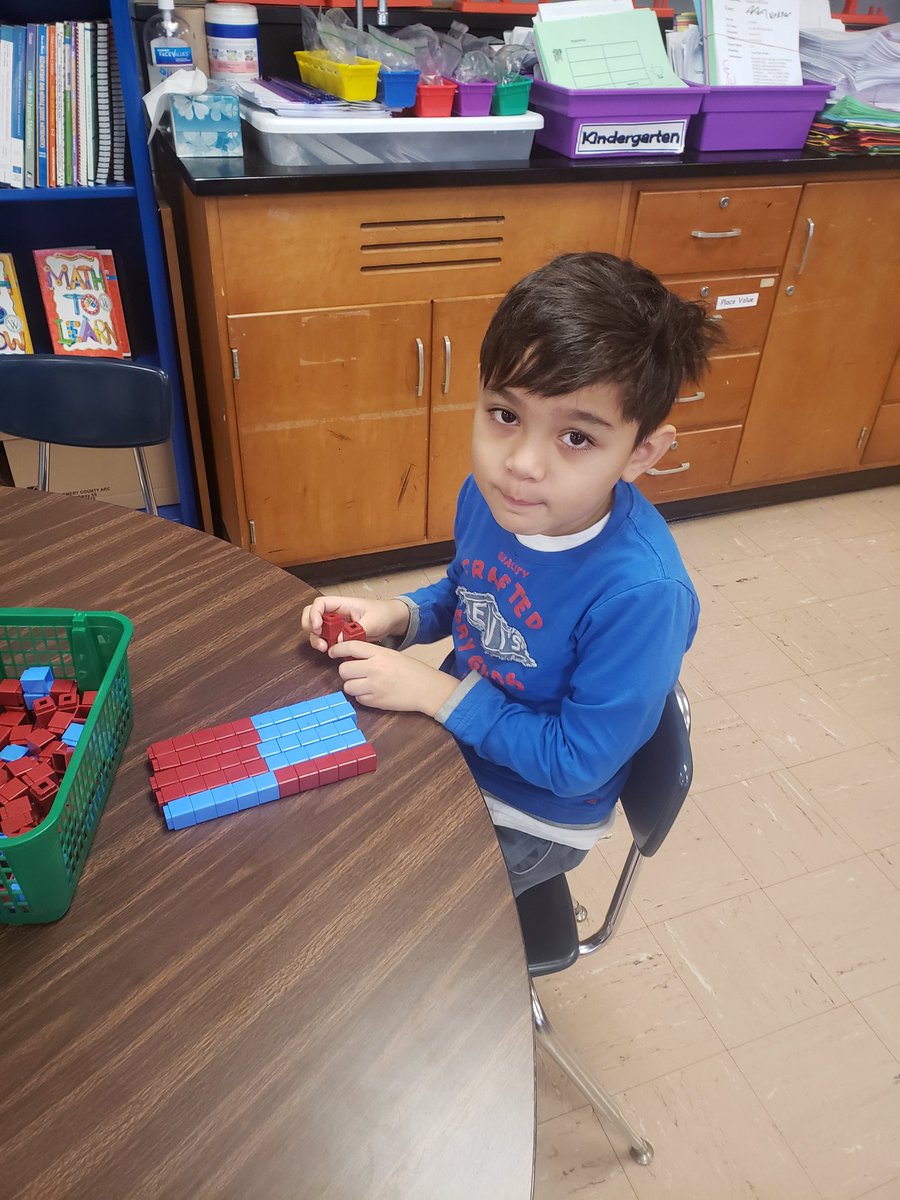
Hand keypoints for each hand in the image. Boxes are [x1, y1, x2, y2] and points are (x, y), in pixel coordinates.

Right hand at [301, 595, 409, 652]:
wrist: (392, 621)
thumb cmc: (383, 615)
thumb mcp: (374, 621)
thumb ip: (358, 630)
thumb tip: (339, 640)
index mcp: (343, 604)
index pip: (320, 603)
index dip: (314, 614)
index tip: (318, 627)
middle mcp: (336, 613)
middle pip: (311, 615)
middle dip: (310, 627)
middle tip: (320, 641)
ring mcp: (336, 624)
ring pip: (316, 629)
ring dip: (316, 639)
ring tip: (326, 649)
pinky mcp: (339, 634)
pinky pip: (326, 639)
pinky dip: (325, 645)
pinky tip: (332, 652)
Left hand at [329, 641, 458, 717]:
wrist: (426, 688)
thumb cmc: (411, 670)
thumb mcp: (391, 655)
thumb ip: (371, 655)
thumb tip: (350, 657)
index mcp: (379, 653)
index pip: (350, 647)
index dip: (337, 649)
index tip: (333, 652)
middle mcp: (374, 669)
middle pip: (344, 670)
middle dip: (347, 672)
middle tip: (355, 673)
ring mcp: (374, 686)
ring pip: (348, 686)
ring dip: (353, 686)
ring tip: (365, 684)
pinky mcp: (376, 701)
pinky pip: (358, 699)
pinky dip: (362, 697)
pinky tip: (373, 693)